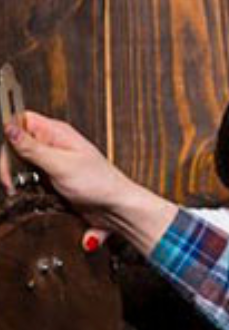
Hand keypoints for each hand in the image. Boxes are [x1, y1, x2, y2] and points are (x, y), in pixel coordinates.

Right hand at [4, 110, 175, 252]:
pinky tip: (25, 194)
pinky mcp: (50, 179)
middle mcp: (52, 144)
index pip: (20, 120)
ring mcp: (51, 162)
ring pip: (18, 163)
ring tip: (17, 189)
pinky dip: (23, 187)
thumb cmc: (100, 184)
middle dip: (7, 163)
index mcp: (57, 133)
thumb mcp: (61, 164)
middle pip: (14, 144)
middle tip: (10, 181)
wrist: (116, 209)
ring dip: (13, 177)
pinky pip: (28, 179)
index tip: (5, 156)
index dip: (7, 134)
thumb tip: (8, 128)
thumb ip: (32, 148)